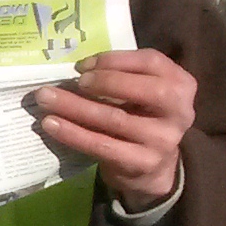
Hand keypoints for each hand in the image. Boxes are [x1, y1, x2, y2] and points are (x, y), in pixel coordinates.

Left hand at [31, 50, 193, 210]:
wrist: (150, 166)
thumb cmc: (138, 117)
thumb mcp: (140, 92)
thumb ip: (122, 75)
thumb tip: (79, 67)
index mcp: (180, 85)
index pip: (152, 61)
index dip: (115, 60)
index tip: (83, 64)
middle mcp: (179, 111)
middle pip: (144, 89)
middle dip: (105, 81)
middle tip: (75, 81)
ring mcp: (164, 140)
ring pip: (115, 119)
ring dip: (75, 107)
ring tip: (45, 99)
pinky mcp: (143, 162)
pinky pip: (102, 145)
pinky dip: (73, 133)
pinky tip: (51, 124)